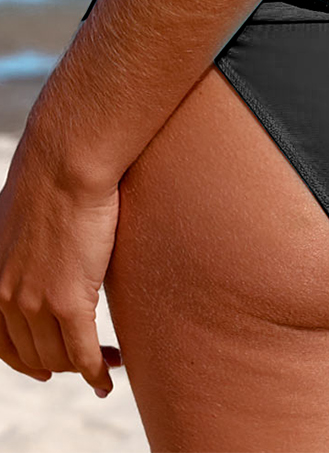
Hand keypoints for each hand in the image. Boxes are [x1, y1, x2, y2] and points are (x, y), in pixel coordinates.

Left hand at [0, 122, 122, 395]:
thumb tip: (40, 249)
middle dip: (60, 364)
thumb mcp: (18, 217)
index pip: (1, 343)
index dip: (26, 361)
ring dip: (84, 366)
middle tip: (88, 360)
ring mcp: (35, 302)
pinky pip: (83, 354)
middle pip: (33, 353)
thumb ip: (21, 245)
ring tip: (109, 360)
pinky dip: (97, 372)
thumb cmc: (51, 174)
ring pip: (59, 356)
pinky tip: (110, 375)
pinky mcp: (68, 301)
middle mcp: (3, 297)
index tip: (48, 367)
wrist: (67, 161)